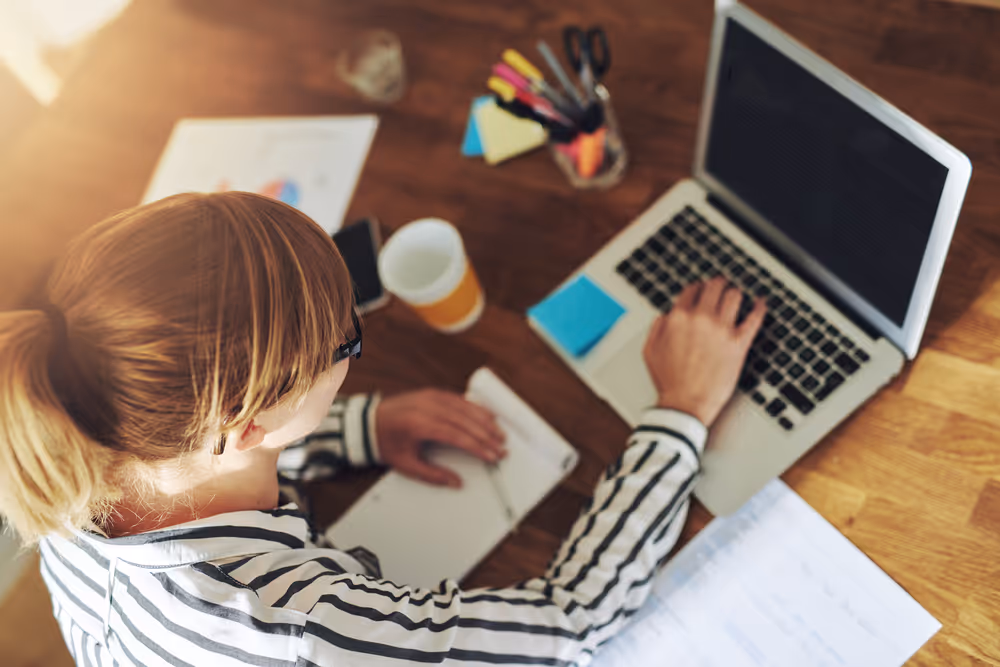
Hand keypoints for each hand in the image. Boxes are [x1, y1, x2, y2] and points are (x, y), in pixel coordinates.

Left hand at [375, 389, 506, 487]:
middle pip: (465, 421)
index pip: (457, 436)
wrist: (368, 422)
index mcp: (420, 425)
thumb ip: (432, 475)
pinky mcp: (433, 393)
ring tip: (500, 434)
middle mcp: (428, 407)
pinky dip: (475, 407)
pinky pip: (459, 399)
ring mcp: (431, 397)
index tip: (492, 456)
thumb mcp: (406, 465)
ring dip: (485, 421)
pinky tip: (487, 415)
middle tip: (502, 448)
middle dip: (487, 436)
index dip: (477, 447)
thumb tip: (456, 483)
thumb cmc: (386, 443)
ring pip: (465, 408)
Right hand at [643, 276, 765, 426]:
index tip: (701, 289)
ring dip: (735, 293)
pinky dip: (759, 307)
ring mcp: (722, 330)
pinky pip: (754, 318)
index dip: (697, 287)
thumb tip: (665, 316)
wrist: (685, 404)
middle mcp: (701, 319)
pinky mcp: (739, 344)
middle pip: (714, 287)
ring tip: (737, 295)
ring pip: (734, 296)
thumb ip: (657, 328)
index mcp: (678, 318)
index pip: (691, 290)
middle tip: (721, 285)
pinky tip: (760, 303)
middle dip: (718, 284)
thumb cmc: (668, 381)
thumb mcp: (650, 351)